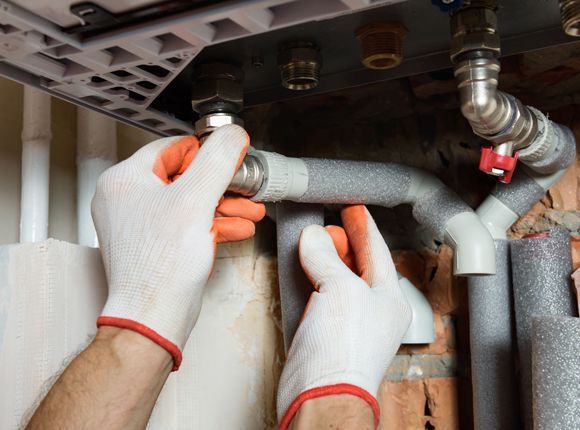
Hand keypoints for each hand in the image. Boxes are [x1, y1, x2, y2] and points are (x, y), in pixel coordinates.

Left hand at [92, 125, 264, 370]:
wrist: (155, 315)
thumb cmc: (161, 267)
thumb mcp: (196, 199)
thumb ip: (218, 160)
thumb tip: (231, 135)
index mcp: (125, 180)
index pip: (173, 148)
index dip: (207, 152)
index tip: (231, 156)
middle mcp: (126, 200)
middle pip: (185, 176)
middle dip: (223, 185)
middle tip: (244, 186)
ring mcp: (139, 224)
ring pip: (189, 202)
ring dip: (223, 206)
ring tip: (249, 210)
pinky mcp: (153, 244)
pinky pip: (186, 223)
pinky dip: (212, 224)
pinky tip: (236, 228)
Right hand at [277, 205, 410, 428]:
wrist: (319, 395)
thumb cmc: (344, 354)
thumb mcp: (340, 290)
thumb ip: (327, 258)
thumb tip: (315, 237)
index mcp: (389, 299)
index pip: (378, 252)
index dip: (364, 227)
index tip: (353, 209)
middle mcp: (372, 310)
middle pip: (359, 264)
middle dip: (345, 241)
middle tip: (331, 222)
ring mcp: (348, 322)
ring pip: (338, 279)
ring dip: (326, 258)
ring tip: (316, 239)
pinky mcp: (324, 332)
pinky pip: (319, 296)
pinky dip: (311, 278)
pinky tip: (302, 268)